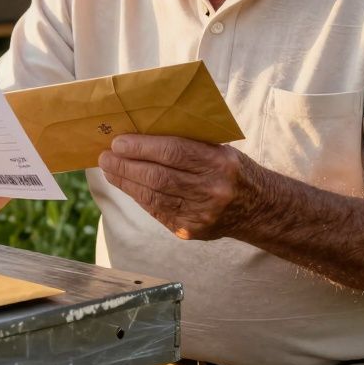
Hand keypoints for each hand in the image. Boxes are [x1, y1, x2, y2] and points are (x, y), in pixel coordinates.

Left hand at [99, 134, 251, 240]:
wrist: (258, 208)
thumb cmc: (230, 170)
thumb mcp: (218, 149)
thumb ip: (187, 142)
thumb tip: (140, 134)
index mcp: (219, 162)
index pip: (173, 152)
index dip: (142, 147)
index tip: (118, 142)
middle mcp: (212, 190)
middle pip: (158, 176)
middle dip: (126, 166)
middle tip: (105, 157)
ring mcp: (201, 214)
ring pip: (154, 196)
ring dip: (126, 182)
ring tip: (110, 170)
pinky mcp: (191, 230)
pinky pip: (157, 211)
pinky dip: (139, 196)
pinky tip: (127, 186)